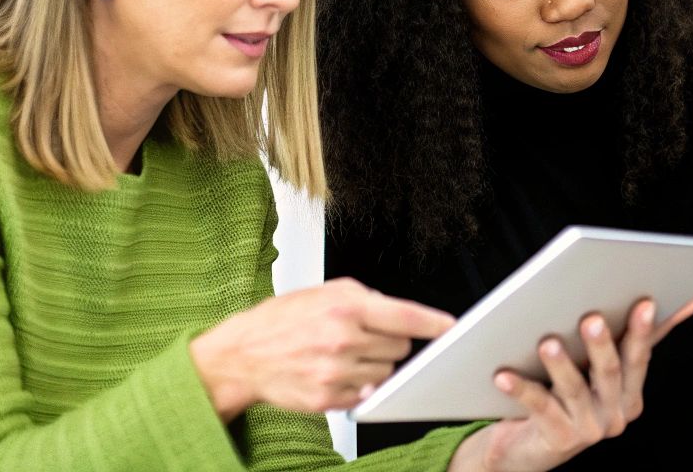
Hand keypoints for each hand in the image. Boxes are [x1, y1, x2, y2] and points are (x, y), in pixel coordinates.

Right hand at [188, 277, 453, 418]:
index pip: (405, 315)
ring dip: (374, 364)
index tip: (450, 327)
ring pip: (386, 372)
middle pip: (400, 346)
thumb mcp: (322, 293)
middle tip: (361, 336)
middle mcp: (342, 338)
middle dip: (388, 340)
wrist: (242, 355)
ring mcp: (336, 371)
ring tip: (343, 354)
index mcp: (344, 306)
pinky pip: (366, 394)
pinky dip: (358, 385)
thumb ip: (364, 299)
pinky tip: (334, 372)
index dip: (434, 322)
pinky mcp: (329, 398)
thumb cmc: (281, 320)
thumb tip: (400, 313)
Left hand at [449, 295, 692, 471]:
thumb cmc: (571, 396)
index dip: (644, 331)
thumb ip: (642, 336)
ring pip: (574, 390)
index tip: (646, 302)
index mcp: (630, 394)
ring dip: (562, 365)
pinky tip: (504, 374)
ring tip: (547, 342)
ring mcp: (587, 429)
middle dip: (603, 345)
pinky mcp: (557, 438)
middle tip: (591, 318)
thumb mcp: (608, 364)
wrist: (532, 447)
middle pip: (610, 373)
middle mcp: (614, 414)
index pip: (640, 357)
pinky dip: (522, 389)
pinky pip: (539, 408)